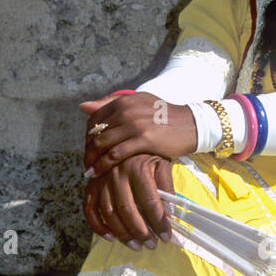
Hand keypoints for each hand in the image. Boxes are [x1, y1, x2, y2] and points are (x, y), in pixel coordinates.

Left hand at [80, 93, 197, 176]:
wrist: (191, 124)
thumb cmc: (165, 116)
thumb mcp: (139, 103)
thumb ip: (111, 103)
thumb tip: (83, 107)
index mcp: (124, 101)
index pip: (95, 119)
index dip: (88, 136)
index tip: (88, 149)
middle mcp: (127, 110)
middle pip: (96, 133)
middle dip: (88, 150)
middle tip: (87, 163)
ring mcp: (135, 124)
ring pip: (103, 144)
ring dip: (92, 159)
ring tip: (89, 171)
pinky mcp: (144, 140)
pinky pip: (116, 154)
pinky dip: (103, 165)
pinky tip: (98, 174)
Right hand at [83, 153, 174, 246]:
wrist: (124, 136)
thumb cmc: (148, 153)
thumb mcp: (162, 164)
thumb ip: (167, 187)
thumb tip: (172, 214)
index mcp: (137, 168)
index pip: (150, 202)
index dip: (159, 222)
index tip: (167, 237)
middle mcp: (117, 174)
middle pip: (128, 210)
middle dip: (141, 232)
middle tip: (152, 245)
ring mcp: (101, 180)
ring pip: (109, 213)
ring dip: (123, 234)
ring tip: (137, 246)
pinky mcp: (91, 186)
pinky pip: (90, 209)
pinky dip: (98, 226)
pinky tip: (111, 237)